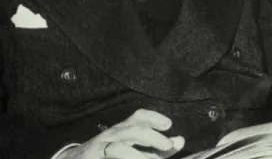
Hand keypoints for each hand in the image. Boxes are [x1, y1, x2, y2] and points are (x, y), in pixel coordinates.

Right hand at [59, 109, 184, 158]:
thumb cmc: (111, 155)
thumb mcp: (135, 149)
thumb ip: (158, 148)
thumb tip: (180, 140)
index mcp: (123, 130)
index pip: (138, 117)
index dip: (153, 118)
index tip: (168, 124)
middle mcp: (112, 135)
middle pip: (132, 129)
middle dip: (151, 136)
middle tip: (167, 146)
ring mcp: (100, 148)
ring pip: (118, 148)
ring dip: (136, 155)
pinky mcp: (91, 158)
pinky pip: (106, 158)